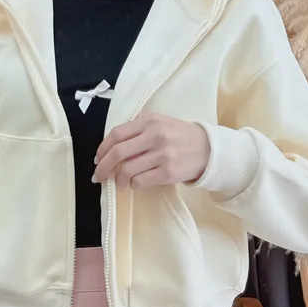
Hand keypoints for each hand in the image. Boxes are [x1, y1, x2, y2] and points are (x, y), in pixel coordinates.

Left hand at [92, 114, 210, 188]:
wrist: (210, 150)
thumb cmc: (181, 137)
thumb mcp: (161, 124)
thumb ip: (139, 130)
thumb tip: (111, 148)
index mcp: (150, 121)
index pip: (117, 134)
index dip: (102, 148)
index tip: (98, 158)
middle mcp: (155, 135)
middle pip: (118, 153)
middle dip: (103, 167)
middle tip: (98, 176)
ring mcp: (162, 154)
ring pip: (127, 169)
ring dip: (118, 179)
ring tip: (119, 183)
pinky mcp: (168, 172)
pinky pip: (140, 180)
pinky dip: (133, 184)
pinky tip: (135, 184)